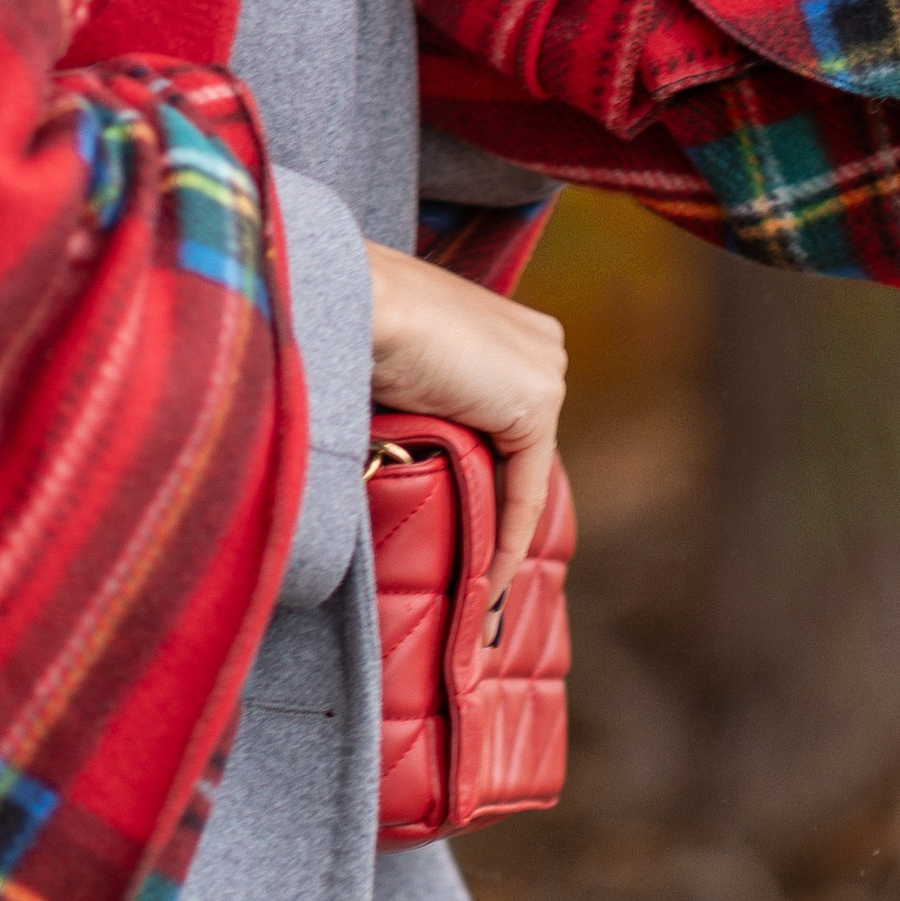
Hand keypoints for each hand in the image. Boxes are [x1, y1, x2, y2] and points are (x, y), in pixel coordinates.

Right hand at [365, 240, 568, 605]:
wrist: (355, 299)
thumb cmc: (353, 323)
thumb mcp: (399, 366)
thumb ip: (421, 402)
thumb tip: (405, 460)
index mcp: (508, 323)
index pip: (504, 421)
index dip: (488, 482)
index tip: (469, 535)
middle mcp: (539, 342)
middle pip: (518, 448)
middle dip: (497, 512)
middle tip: (474, 587)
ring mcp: (546, 367)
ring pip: (522, 472)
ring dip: (496, 534)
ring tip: (475, 601)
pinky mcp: (538, 401)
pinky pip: (525, 491)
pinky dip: (506, 542)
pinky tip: (487, 591)